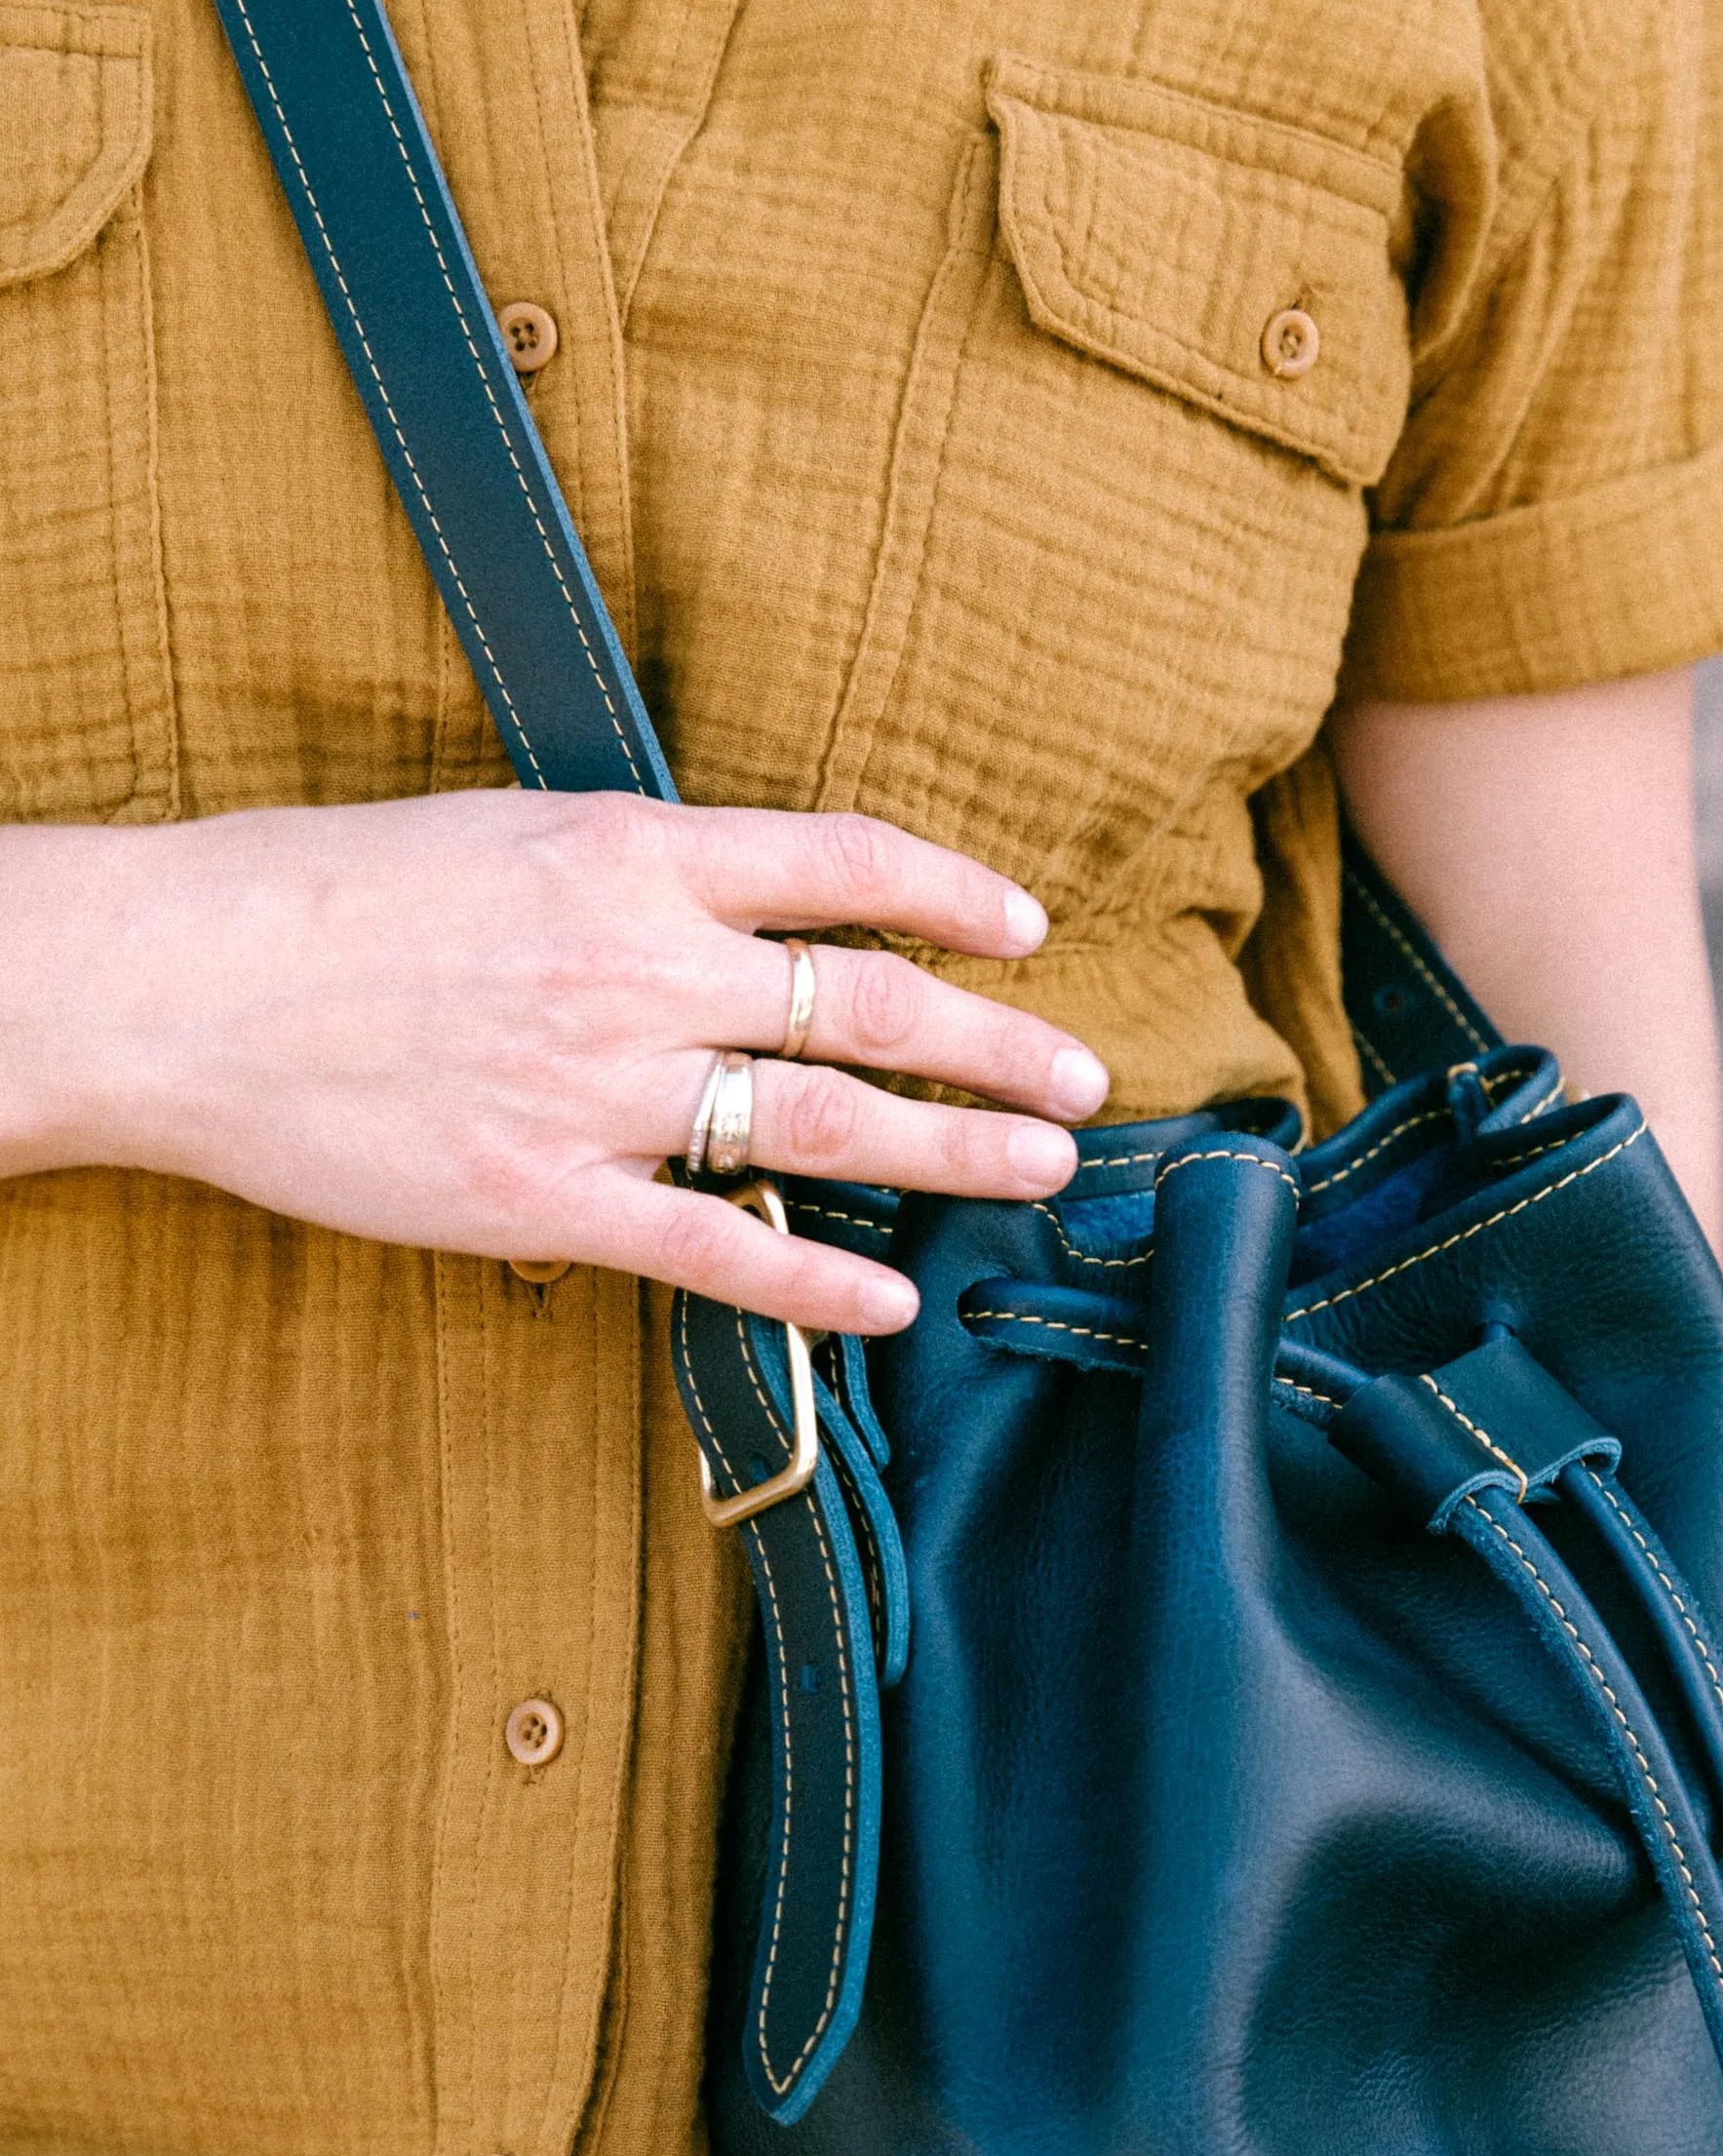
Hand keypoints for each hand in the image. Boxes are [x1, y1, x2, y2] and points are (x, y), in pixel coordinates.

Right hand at [1, 794, 1108, 1332]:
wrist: (182, 983)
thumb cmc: (322, 898)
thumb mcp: (497, 834)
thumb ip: (631, 876)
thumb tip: (740, 912)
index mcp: (627, 851)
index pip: (839, 864)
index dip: (952, 893)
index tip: (1027, 930)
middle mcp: (637, 965)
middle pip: (866, 1007)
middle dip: (996, 1046)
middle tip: (1089, 1082)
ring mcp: (599, 1089)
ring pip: (824, 1127)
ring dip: (953, 1151)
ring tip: (1040, 1169)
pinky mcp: (548, 1199)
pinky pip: (718, 1250)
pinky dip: (819, 1283)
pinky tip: (894, 1303)